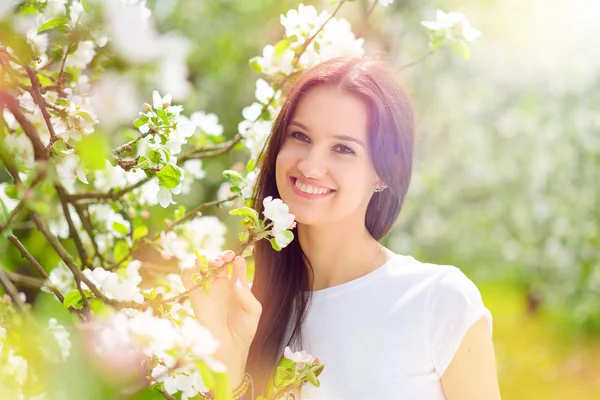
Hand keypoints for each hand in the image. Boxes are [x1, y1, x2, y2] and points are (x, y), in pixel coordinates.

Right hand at [180, 250, 261, 388]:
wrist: (230, 348)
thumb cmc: (245, 330)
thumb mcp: (253, 309)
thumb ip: (246, 292)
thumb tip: (237, 272)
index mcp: (235, 285)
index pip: (233, 263)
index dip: (235, 256)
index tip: (238, 256)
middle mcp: (220, 285)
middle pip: (216, 261)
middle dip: (221, 255)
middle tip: (226, 258)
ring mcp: (206, 289)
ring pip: (201, 265)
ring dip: (206, 259)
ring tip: (216, 263)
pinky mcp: (194, 296)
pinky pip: (187, 277)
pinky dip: (190, 268)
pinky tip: (200, 269)